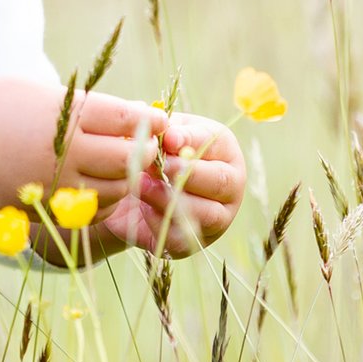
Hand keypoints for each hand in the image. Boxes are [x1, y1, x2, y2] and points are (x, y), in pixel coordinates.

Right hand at [0, 80, 173, 219]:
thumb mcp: (39, 92)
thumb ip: (82, 107)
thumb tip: (128, 116)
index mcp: (66, 113)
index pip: (127, 119)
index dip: (148, 122)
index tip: (156, 122)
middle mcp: (65, 149)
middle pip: (130, 158)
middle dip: (144, 154)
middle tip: (147, 149)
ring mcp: (55, 182)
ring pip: (116, 190)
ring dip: (128, 181)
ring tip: (125, 169)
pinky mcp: (43, 205)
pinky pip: (90, 210)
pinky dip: (105, 201)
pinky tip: (101, 188)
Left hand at [142, 111, 245, 256]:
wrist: (132, 194)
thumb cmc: (154, 154)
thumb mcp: (159, 134)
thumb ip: (158, 125)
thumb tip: (152, 119)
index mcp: (223, 149)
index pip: (215, 143)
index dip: (192, 140)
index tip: (168, 139)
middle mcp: (230, 183)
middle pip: (220, 180)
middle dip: (187, 172)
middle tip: (160, 165)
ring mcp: (219, 216)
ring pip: (205, 212)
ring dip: (169, 197)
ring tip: (141, 184)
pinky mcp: (196, 242)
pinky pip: (183, 236)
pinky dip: (160, 222)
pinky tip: (143, 209)